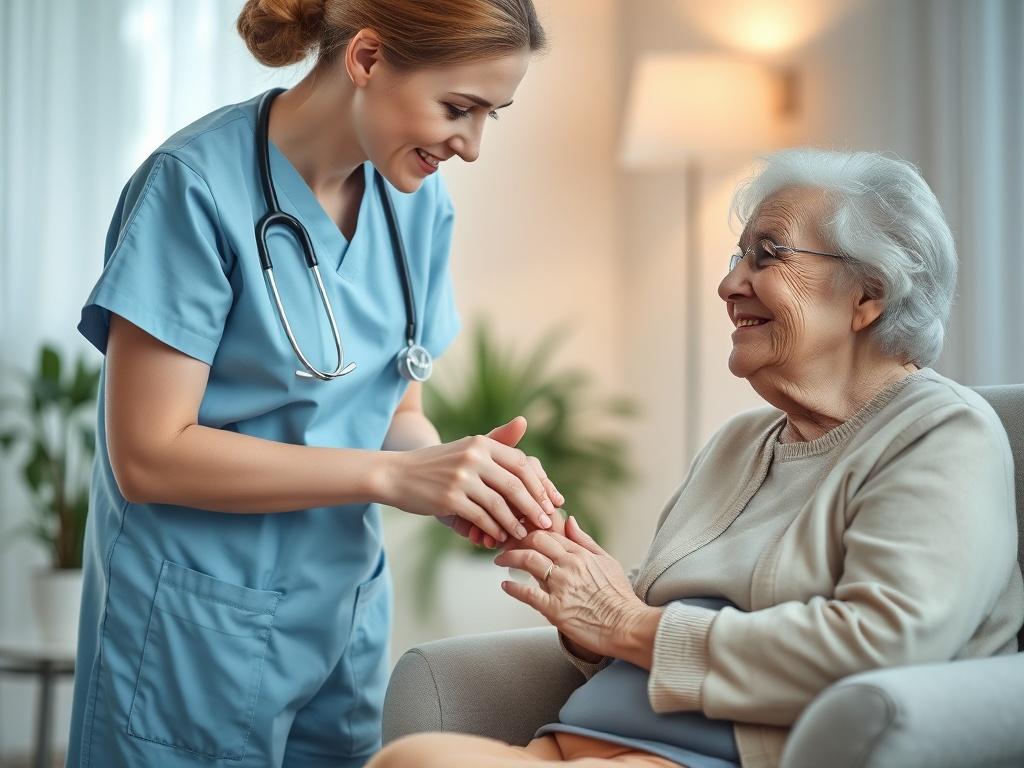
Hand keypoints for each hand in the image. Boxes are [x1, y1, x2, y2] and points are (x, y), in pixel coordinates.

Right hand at [387, 416, 563, 544]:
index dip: (540, 484)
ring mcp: (461, 478)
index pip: (521, 463)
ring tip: (524, 533)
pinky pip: (481, 517)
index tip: (551, 501)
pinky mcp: (450, 498)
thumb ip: (497, 440)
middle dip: (534, 506)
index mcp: (481, 443)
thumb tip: (524, 421)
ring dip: (515, 522)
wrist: (397, 474)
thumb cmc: (437, 464)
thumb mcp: (467, 447)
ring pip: (500, 504)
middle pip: (515, 484)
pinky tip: (500, 536)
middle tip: (546, 522)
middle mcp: (473, 457)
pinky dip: (494, 529)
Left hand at [493, 516, 652, 660]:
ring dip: (509, 558)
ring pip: (528, 561)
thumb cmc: (619, 596)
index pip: (548, 534)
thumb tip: (569, 521)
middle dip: (515, 540)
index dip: (530, 532)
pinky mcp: (555, 609)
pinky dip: (513, 588)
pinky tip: (505, 586)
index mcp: (581, 554)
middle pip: (534, 541)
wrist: (627, 625)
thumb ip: (585, 541)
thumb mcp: (607, 561)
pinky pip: (527, 594)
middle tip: (504, 545)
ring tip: (500, 561)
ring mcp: (561, 586)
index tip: (519, 536)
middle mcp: (569, 565)